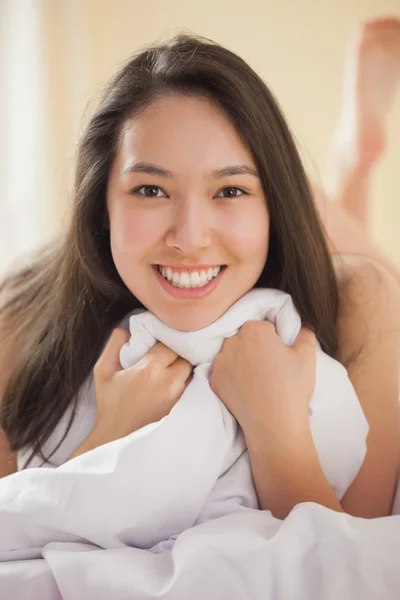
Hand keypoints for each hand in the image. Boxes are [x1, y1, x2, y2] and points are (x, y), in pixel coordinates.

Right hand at [91, 328, 192, 445]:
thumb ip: (114, 344)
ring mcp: (179, 397)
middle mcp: (170, 381)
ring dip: (183, 368)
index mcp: (151, 369)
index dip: (164, 342)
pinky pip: (192, 387)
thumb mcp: (103, 370)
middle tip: (165, 358)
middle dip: (177, 354)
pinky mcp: (183, 409)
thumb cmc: (110, 403)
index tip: (157, 346)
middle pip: (185, 356)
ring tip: (170, 371)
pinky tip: (173, 384)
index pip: (170, 343)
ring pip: (191, 371)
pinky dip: (186, 382)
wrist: (117, 437)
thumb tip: (128, 330)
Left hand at [209, 321, 316, 442]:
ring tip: (259, 380)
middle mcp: (232, 341)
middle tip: (270, 367)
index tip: (280, 354)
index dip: (274, 339)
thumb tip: (303, 325)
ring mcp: (220, 362)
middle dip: (256, 347)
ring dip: (242, 360)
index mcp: (254, 330)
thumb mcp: (307, 356)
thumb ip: (305, 332)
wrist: (274, 425)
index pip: (264, 326)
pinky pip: (224, 372)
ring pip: (233, 354)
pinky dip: (233, 377)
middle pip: (245, 338)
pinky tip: (247, 388)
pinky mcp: (214, 380)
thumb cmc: (292, 388)